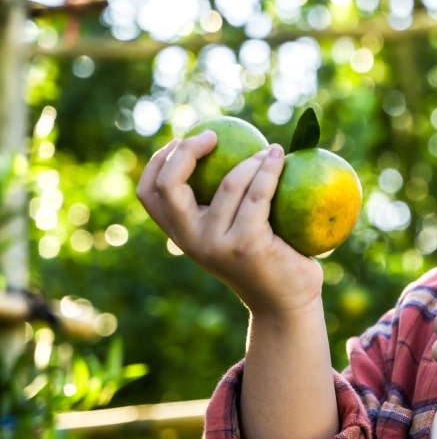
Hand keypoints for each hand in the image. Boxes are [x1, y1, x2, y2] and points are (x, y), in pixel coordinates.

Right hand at [136, 133, 323, 315]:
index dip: (157, 161)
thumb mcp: (232, 232)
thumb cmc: (267, 260)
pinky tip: (278, 157)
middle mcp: (191, 241)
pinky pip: (258, 195)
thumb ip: (222, 205)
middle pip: (169, 186)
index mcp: (181, 236)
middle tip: (212, 135)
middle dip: (186, 152)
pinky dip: (269, 170)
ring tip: (270, 150)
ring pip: (227, 184)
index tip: (181, 139)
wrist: (286, 303)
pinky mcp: (247, 244)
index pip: (148, 194)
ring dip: (251, 159)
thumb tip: (226, 146)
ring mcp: (217, 244)